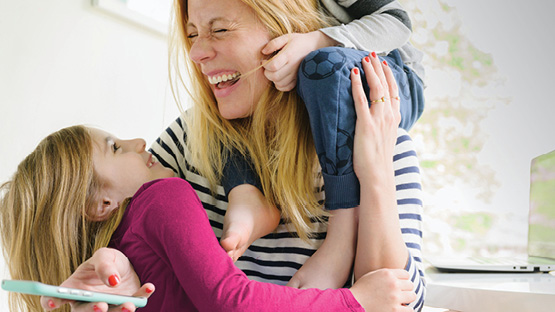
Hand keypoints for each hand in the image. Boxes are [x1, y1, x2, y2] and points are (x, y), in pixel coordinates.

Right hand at [40, 248, 154, 311]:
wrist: (129, 265)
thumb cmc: (109, 261)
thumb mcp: (105, 255)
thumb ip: (104, 265)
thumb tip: (112, 281)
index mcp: (73, 289)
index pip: (54, 298)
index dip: (50, 301)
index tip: (54, 301)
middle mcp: (87, 303)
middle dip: (92, 311)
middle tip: (102, 306)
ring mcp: (107, 308)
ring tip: (129, 305)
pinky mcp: (125, 307)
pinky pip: (133, 306)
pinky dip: (142, 298)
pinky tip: (149, 287)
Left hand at [262, 31, 336, 90]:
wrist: (315, 46)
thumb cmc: (298, 41)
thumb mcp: (286, 37)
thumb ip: (273, 43)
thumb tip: (263, 52)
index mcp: (289, 55)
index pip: (273, 65)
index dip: (265, 64)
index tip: (264, 60)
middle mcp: (293, 66)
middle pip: (274, 76)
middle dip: (267, 73)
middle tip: (267, 67)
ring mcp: (296, 74)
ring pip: (279, 84)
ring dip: (272, 79)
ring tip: (274, 71)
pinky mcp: (298, 79)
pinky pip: (286, 88)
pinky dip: (280, 85)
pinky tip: (279, 77)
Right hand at [350, 269, 415, 311]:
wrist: (353, 303)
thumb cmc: (361, 290)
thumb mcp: (372, 275)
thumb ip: (386, 274)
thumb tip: (399, 276)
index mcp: (387, 273)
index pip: (406, 274)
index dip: (403, 280)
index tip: (399, 285)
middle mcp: (393, 284)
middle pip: (410, 285)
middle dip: (405, 289)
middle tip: (398, 294)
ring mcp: (395, 297)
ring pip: (412, 296)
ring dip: (406, 299)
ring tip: (399, 301)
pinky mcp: (396, 310)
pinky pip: (410, 309)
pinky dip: (406, 310)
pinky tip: (399, 309)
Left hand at [351, 53, 400, 183]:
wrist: (377, 176)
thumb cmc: (378, 161)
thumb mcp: (385, 140)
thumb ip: (383, 126)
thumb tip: (377, 120)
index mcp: (395, 119)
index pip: (394, 91)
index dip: (389, 75)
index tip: (383, 63)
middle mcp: (389, 116)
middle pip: (386, 85)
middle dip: (378, 67)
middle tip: (371, 54)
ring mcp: (378, 120)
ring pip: (376, 88)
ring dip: (369, 71)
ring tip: (363, 59)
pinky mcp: (365, 125)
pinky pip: (361, 100)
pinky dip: (357, 85)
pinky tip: (352, 74)